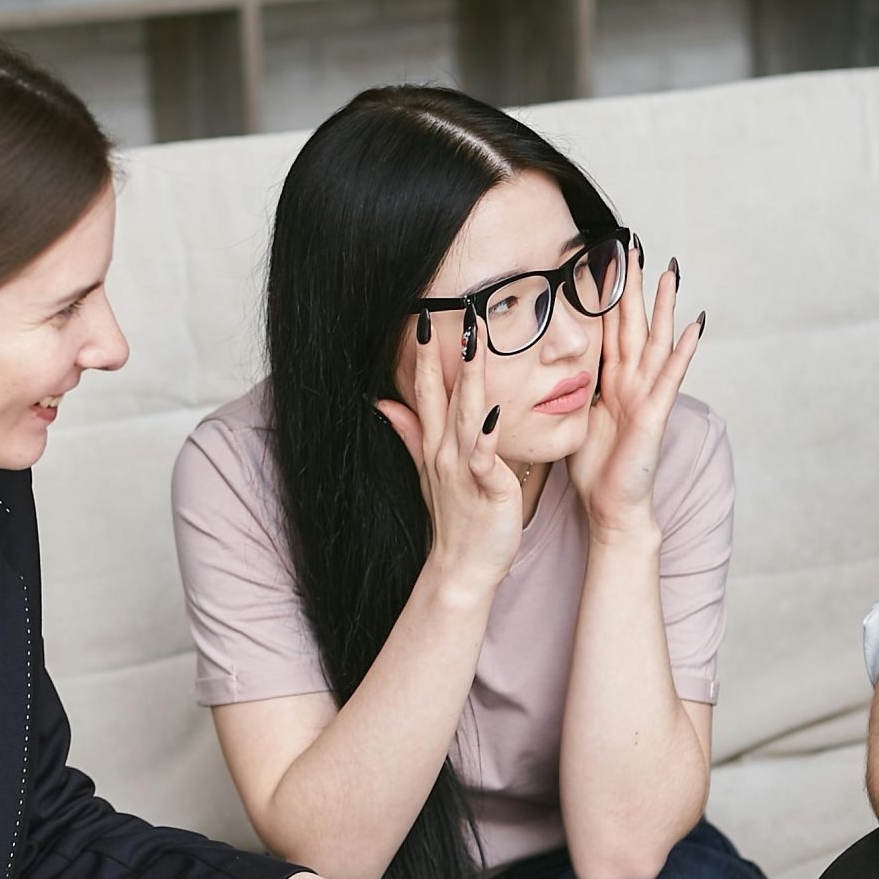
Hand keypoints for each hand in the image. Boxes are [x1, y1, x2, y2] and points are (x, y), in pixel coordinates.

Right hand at [377, 307, 522, 593]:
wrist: (462, 568)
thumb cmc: (456, 519)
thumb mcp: (427, 471)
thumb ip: (409, 433)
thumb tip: (382, 401)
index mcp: (435, 444)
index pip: (426, 390)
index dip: (424, 354)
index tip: (427, 316)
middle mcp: (445, 451)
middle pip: (443, 393)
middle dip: (446, 353)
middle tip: (455, 310)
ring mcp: (463, 468)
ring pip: (467, 414)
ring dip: (470, 378)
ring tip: (476, 342)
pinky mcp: (486, 487)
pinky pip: (486, 457)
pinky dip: (489, 436)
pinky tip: (496, 412)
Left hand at [570, 238, 703, 539]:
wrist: (609, 507)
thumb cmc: (594, 469)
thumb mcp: (575, 418)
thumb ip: (572, 389)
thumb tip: (553, 367)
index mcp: (610, 381)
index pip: (608, 328)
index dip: (606, 294)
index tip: (604, 258)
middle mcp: (631, 382)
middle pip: (633, 324)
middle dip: (634, 286)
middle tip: (635, 245)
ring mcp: (646, 396)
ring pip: (655, 341)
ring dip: (663, 306)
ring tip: (671, 271)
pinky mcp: (654, 415)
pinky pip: (670, 377)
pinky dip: (683, 351)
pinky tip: (694, 325)